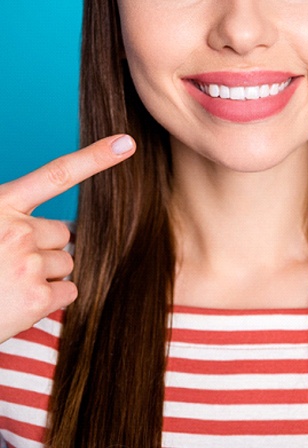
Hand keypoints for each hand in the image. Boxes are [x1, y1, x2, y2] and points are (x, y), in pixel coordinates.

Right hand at [0, 135, 135, 342]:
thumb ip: (10, 218)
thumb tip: (60, 231)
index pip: (56, 174)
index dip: (95, 158)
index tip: (126, 143)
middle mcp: (16, 231)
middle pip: (63, 234)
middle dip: (46, 248)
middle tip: (11, 263)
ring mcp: (28, 265)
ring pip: (67, 263)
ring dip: (46, 274)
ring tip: (9, 284)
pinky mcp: (37, 299)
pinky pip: (69, 292)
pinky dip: (50, 299)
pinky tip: (18, 303)